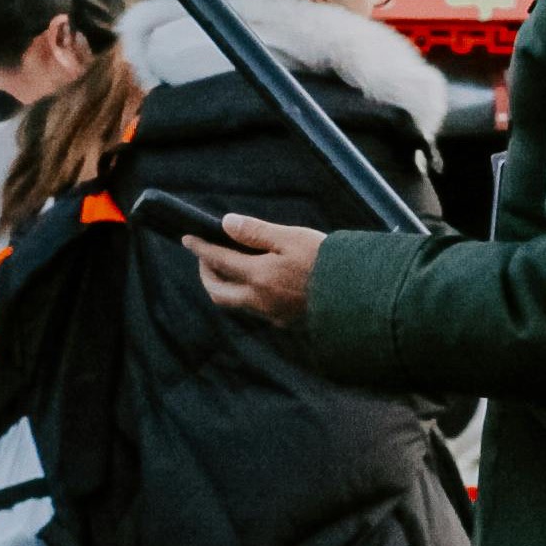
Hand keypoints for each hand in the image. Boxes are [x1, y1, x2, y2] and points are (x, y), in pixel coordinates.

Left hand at [189, 210, 322, 327]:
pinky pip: (256, 309)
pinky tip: (259, 283)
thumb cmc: (328, 262)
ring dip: (225, 285)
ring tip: (230, 268)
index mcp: (258, 276)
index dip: (200, 248)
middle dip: (206, 274)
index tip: (188, 238)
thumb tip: (226, 224)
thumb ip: (256, 232)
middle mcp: (260, 300)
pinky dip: (247, 294)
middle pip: (218, 291)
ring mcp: (272, 314)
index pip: (218, 261)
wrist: (358, 297)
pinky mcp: (286, 322)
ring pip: (236, 303)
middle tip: (206, 257)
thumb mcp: (292, 238)